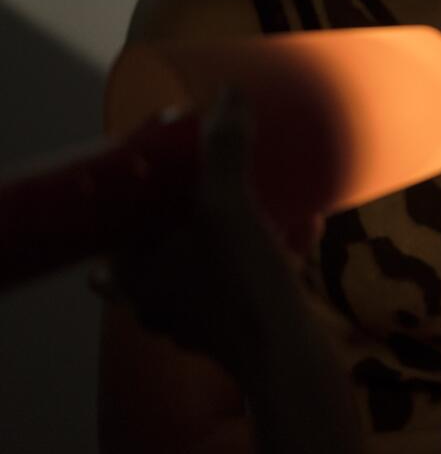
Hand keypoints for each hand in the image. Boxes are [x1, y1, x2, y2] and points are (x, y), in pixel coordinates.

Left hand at [106, 90, 311, 370]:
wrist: (288, 360)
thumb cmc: (243, 287)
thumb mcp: (228, 208)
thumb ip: (225, 151)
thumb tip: (229, 94)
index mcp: (133, 270)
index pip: (123, 208)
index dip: (148, 171)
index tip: (177, 142)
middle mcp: (154, 297)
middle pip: (164, 231)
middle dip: (195, 195)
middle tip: (220, 165)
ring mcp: (195, 316)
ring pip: (206, 255)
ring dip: (235, 221)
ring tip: (269, 192)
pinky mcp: (234, 326)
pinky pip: (243, 276)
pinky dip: (266, 250)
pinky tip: (303, 230)